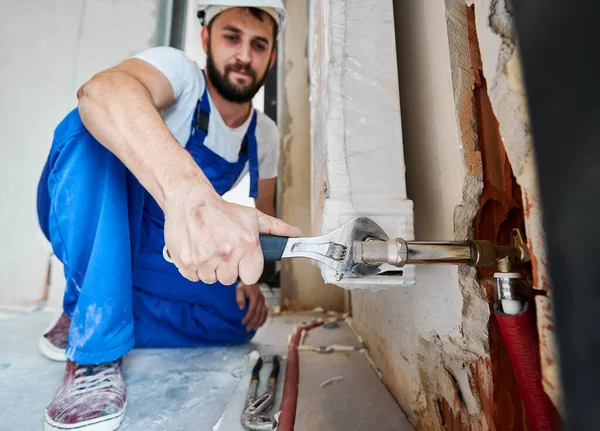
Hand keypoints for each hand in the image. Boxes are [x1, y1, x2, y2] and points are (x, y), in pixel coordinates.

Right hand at [163, 189, 299, 284]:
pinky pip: (195, 277)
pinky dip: (195, 268)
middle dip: (226, 267)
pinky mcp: (187, 262)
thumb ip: (275, 228)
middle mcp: (227, 253)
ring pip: (211, 279)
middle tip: (222, 250)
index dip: (246, 268)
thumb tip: (295, 233)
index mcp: (247, 244)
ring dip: (210, 268)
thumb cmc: (222, 210)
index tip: (241, 260)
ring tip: (209, 248)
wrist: (190, 200)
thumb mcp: (251, 216)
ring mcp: (205, 259)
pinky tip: (198, 250)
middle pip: (229, 279)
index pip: (251, 277)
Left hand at [236, 282, 267, 330]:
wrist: (251, 280)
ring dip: (259, 322)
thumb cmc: (244, 285)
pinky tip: (260, 324)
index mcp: (255, 297)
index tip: (243, 323)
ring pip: (263, 314)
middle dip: (253, 322)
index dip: (248, 318)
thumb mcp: (239, 290)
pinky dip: (263, 319)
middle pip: (258, 314)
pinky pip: (265, 312)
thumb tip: (241, 309)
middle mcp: (261, 300)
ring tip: (254, 329)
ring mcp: (263, 301)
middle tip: (247, 329)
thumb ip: (240, 298)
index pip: (252, 310)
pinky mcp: (264, 302)